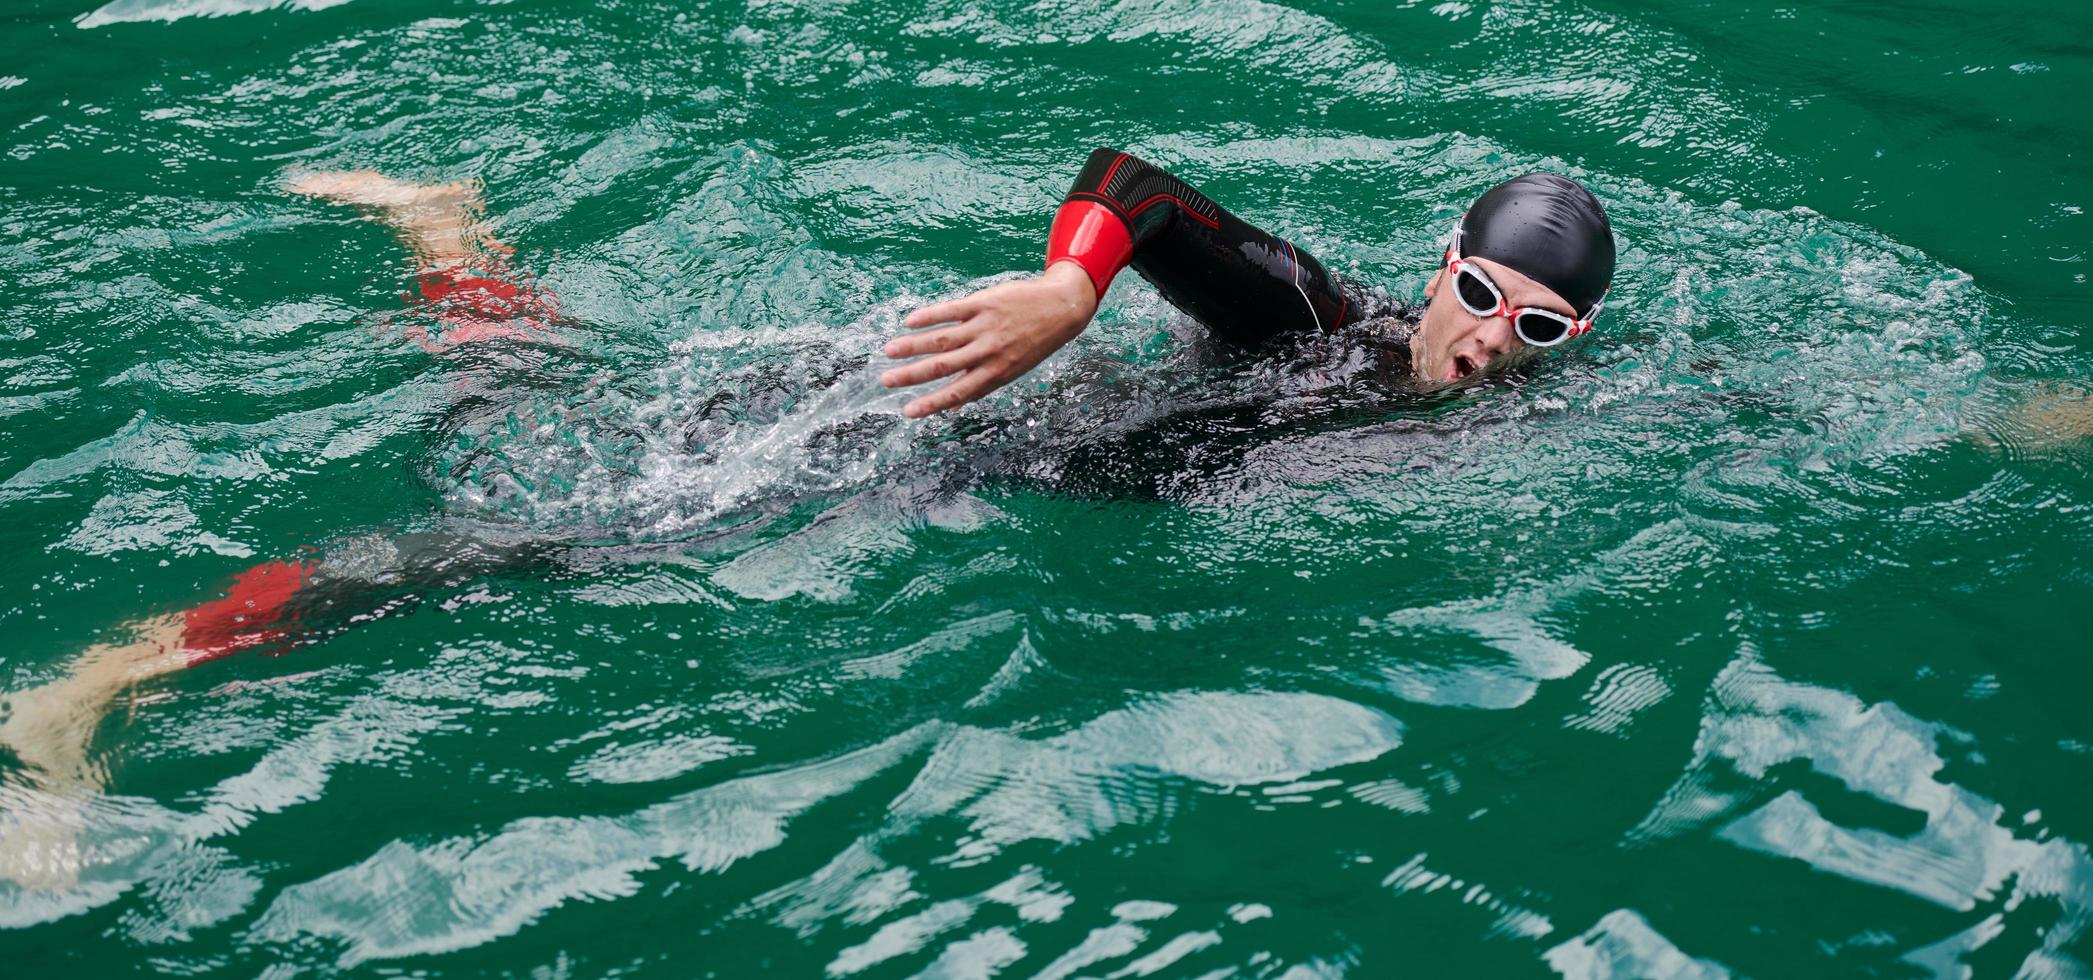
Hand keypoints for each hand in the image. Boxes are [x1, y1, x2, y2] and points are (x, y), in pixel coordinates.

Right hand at [882, 262, 1099, 417]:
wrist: (1062, 308)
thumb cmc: (1034, 343)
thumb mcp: (1012, 370)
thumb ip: (980, 385)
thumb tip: (952, 408)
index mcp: (995, 373)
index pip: (956, 392)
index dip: (931, 404)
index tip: (907, 411)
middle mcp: (988, 352)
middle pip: (943, 366)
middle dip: (912, 375)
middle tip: (886, 381)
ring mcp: (985, 327)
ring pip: (942, 338)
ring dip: (912, 346)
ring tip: (889, 351)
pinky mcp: (984, 303)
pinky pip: (952, 310)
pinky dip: (929, 316)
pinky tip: (909, 322)